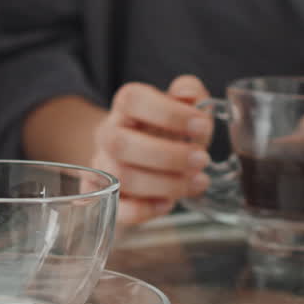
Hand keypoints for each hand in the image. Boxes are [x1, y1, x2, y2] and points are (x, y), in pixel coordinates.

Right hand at [92, 76, 213, 226]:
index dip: (169, 113)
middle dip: (168, 156)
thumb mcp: (185, 109)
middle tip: (202, 160)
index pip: (132, 100)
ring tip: (197, 182)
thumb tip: (188, 94)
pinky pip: (117, 208)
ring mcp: (101, 167)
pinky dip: (146, 209)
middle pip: (120, 143)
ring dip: (166, 184)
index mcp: (126, 106)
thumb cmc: (167, 132)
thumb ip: (190, 93)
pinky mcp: (104, 199)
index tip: (201, 125)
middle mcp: (107, 134)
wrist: (144, 161)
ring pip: (121, 177)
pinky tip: (168, 203)